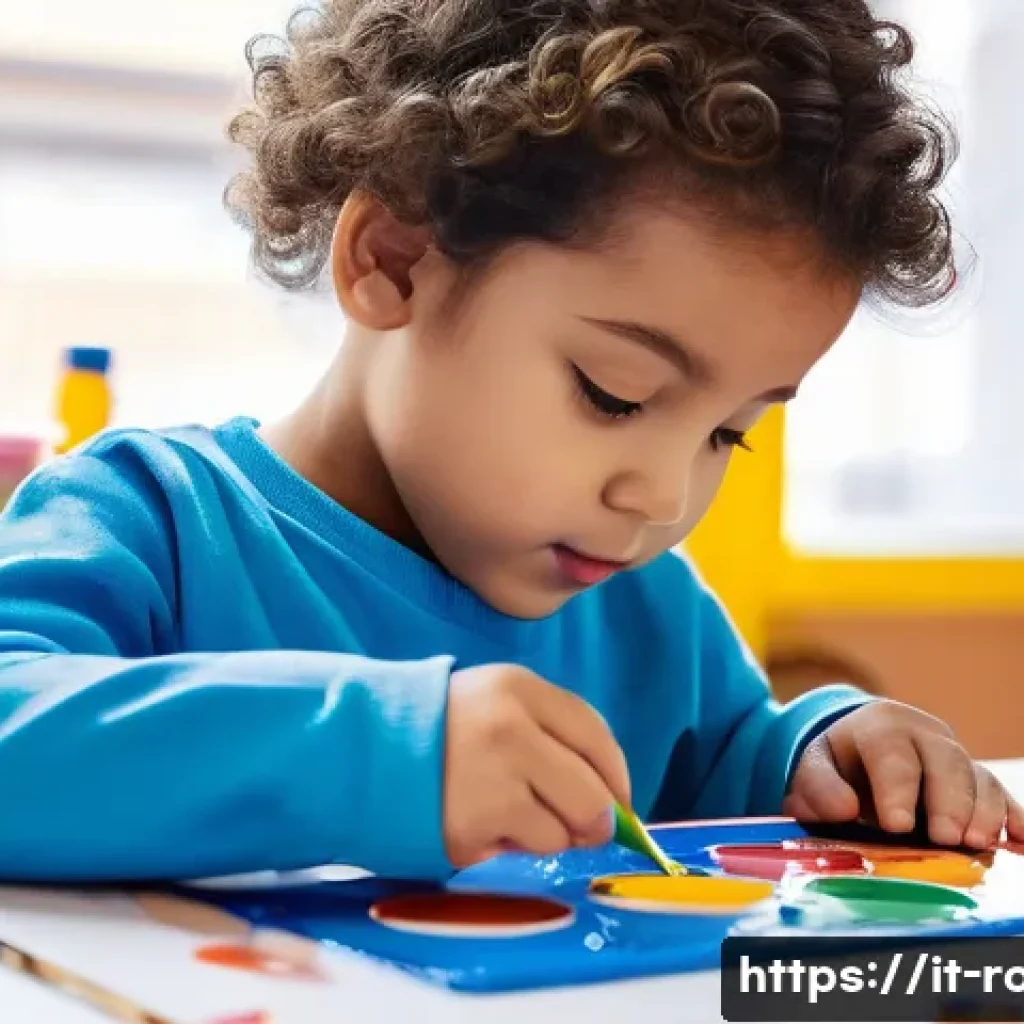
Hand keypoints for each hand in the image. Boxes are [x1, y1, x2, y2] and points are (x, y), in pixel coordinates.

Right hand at [443, 664, 630, 868]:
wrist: (362, 749)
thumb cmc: (443, 726)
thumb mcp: (498, 702)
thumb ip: (556, 735)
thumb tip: (614, 805)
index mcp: (517, 688)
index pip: (595, 735)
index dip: (618, 776)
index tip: (621, 800)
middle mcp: (508, 730)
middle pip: (592, 795)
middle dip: (597, 820)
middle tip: (585, 827)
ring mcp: (488, 782)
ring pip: (561, 832)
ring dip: (548, 834)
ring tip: (508, 812)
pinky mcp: (467, 829)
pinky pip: (522, 851)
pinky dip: (511, 845)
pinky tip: (481, 822)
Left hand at [783, 701, 1023, 849]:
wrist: (853, 750)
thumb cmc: (831, 763)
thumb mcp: (812, 767)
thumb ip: (818, 784)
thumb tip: (843, 807)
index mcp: (881, 726)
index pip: (892, 754)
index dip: (897, 789)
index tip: (897, 825)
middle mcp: (924, 735)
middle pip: (945, 761)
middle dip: (949, 800)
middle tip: (947, 837)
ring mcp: (953, 756)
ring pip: (977, 776)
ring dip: (983, 811)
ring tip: (978, 844)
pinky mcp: (973, 781)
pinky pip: (998, 793)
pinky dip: (1012, 814)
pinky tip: (1020, 839)